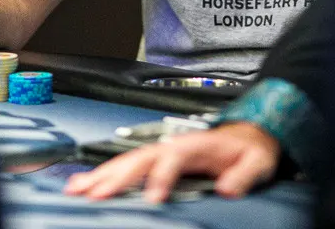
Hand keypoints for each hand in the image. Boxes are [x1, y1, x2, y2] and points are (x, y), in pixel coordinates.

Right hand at [63, 122, 279, 202]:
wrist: (246, 136)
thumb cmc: (248, 149)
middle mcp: (173, 146)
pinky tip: (86, 184)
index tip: (153, 198)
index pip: (172, 159)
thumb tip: (227, 187)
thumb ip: (243, 174)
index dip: (161, 178)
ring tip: (77, 189)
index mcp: (195, 145)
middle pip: (139, 159)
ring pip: (126, 162)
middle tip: (96, 194)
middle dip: (116, 175)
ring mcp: (161, 152)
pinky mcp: (155, 162)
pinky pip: (126, 167)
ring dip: (101, 175)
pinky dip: (104, 175)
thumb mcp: (256, 162)